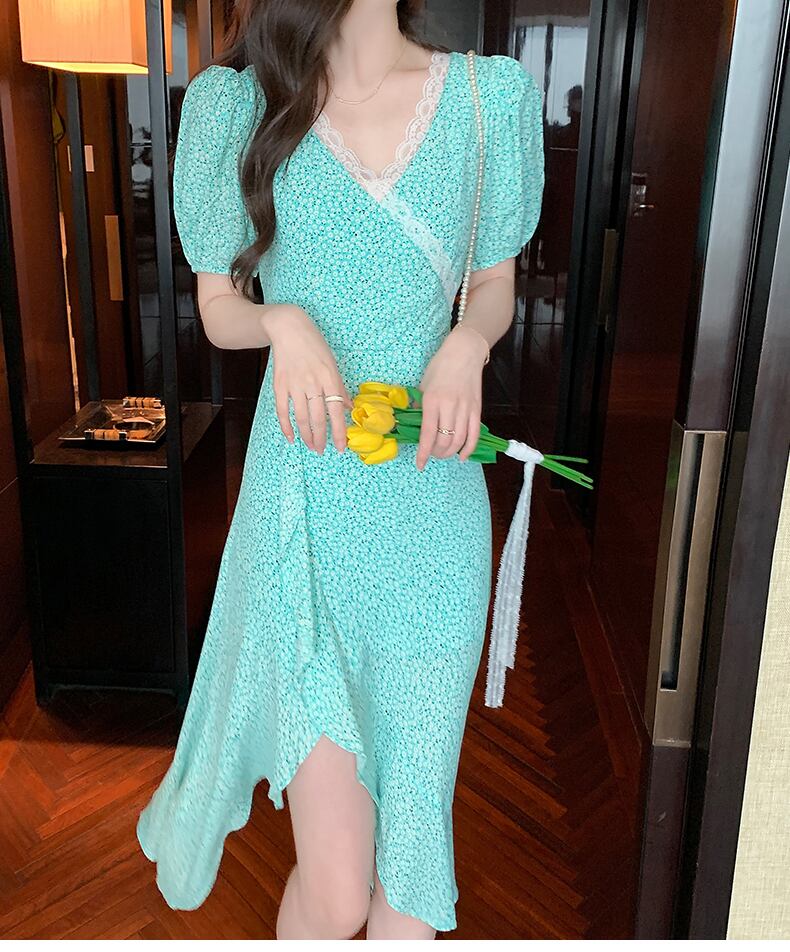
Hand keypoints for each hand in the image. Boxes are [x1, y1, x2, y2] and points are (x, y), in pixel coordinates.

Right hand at [261, 304, 353, 452]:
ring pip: (301, 418)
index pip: (335, 411)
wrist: (289, 328)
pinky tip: (291, 437)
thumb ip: (339, 388)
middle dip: (321, 438)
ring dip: (306, 436)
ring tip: (311, 447)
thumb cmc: (315, 346)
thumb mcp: (332, 364)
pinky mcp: (279, 385)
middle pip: (317, 418)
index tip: (341, 447)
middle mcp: (312, 383)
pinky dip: (286, 426)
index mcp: (329, 378)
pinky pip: (282, 410)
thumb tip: (348, 408)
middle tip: (322, 451)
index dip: (338, 432)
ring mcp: (294, 385)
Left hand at [414, 323, 489, 469]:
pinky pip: (474, 434)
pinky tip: (461, 456)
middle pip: (444, 440)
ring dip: (450, 452)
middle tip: (431, 454)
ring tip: (443, 454)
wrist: (464, 353)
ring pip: (459, 440)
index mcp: (432, 401)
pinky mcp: (477, 409)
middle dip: (436, 453)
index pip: (427, 434)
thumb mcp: (423, 385)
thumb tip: (412, 426)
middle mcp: (449, 406)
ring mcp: (465, 408)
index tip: (420, 464)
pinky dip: (468, 449)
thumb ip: (418, 407)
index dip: (423, 453)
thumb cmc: (440, 367)